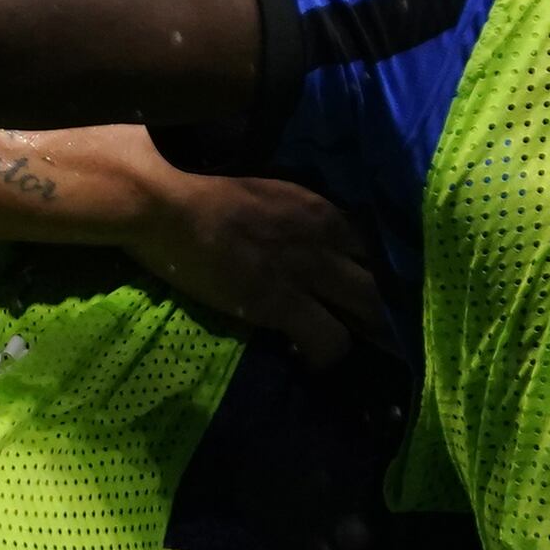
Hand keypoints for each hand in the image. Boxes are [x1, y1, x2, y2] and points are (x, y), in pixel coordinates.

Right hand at [126, 161, 379, 365]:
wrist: (162, 202)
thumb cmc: (197, 189)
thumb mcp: (264, 193)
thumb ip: (292, 212)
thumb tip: (297, 230)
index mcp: (319, 206)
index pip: (374, 242)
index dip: (378, 270)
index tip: (376, 289)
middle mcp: (324, 236)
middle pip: (383, 277)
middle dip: (387, 305)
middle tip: (380, 328)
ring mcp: (306, 270)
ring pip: (370, 309)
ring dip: (367, 332)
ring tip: (351, 344)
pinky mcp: (281, 303)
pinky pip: (329, 340)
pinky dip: (325, 355)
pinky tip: (309, 359)